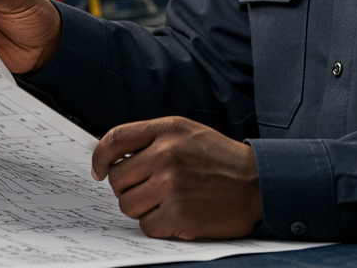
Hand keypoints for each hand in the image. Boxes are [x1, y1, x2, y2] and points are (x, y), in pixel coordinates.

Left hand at [91, 116, 261, 239]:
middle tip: (148, 190)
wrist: (258, 184)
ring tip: (166, 201)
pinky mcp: (180, 215)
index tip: (98, 171)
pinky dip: (158, 225)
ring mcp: (173, 186)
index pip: (115, 140)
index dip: (100, 157)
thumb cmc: (221, 160)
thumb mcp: (188, 133)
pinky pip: (147, 226)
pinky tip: (178, 215)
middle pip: (117, 179)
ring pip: (128, 205)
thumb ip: (153, 139)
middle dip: (128, 188)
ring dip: (142, 208)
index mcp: (168, 130)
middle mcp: (168, 155)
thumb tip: (111, 159)